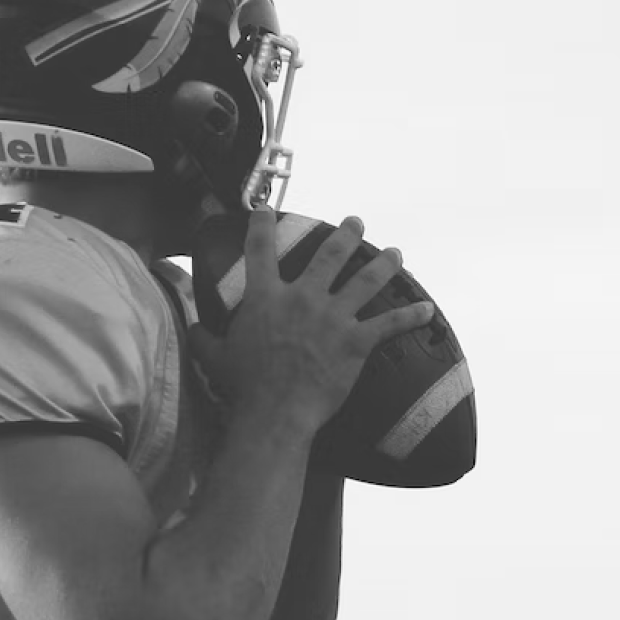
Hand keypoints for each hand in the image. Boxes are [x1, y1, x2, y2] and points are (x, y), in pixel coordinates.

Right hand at [191, 212, 436, 435]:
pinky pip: (390, 325)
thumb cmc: (243, 386)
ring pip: (366, 281)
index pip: (260, 251)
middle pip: (329, 255)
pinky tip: (429, 310)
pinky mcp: (356, 342)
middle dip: (346, 234)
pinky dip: (412, 317)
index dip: (261, 226)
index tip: (265, 209)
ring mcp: (333, 318)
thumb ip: (202, 334)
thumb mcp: (213, 355)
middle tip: (357, 221)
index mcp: (266, 297)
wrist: (275, 411)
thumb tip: (190, 327)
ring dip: (384, 263)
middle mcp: (303, 298)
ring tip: (396, 252)